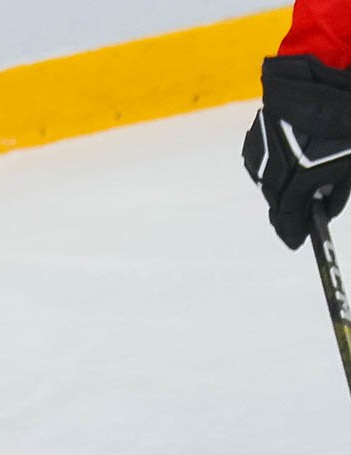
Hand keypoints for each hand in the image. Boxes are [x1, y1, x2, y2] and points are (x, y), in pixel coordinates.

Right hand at [243, 55, 350, 248]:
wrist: (327, 70)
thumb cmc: (344, 117)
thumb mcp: (349, 158)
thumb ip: (337, 190)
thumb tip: (323, 207)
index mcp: (296, 176)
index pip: (287, 216)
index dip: (293, 231)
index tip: (297, 241)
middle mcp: (272, 166)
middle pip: (276, 198)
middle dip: (291, 205)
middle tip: (306, 210)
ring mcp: (260, 149)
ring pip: (267, 178)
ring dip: (283, 182)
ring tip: (304, 173)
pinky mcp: (256, 132)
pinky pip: (263, 157)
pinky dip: (276, 161)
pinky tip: (293, 152)